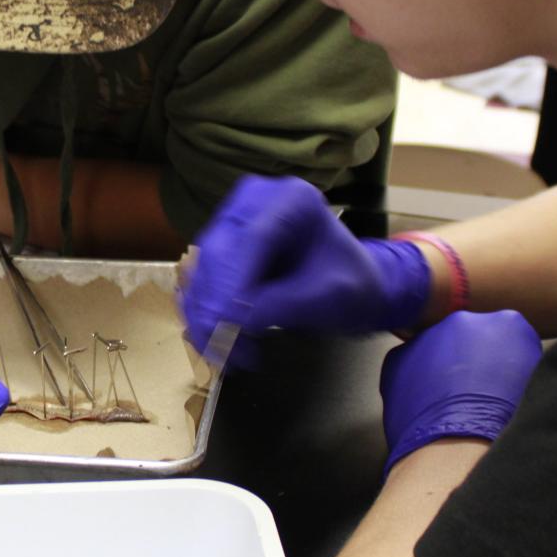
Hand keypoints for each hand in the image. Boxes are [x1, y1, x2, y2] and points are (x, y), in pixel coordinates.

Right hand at [182, 176, 428, 359]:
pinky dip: (204, 316)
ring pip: (203, 271)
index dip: (233, 282)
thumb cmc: (352, 283)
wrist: (354, 286)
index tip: (224, 325)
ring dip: (206, 317)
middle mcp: (253, 203)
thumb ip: (281, 304)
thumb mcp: (327, 295)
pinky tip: (217, 345)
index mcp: (291, 200)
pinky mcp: (222, 250)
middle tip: (222, 350)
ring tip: (227, 357)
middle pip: (219, 253)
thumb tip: (232, 322)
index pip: (252, 238)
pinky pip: (202, 283)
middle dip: (215, 306)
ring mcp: (234, 224)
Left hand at [379, 310, 541, 472]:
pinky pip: (407, 366)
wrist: (460, 444)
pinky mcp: (398, 355)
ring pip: (435, 349)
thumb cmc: (504, 423)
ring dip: (439, 369)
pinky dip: (413, 383)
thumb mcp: (531, 384)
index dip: (502, 362)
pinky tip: (425, 408)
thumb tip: (507, 369)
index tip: (500, 381)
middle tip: (472, 392)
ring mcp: (428, 334)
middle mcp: (467, 318)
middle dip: (468, 358)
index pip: (506, 335)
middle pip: (468, 335)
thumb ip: (518, 363)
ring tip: (448, 404)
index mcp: (509, 322)